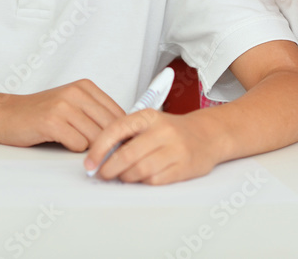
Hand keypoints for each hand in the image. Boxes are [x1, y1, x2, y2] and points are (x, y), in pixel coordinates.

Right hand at [0, 80, 124, 151]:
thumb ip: (96, 115)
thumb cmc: (39, 113)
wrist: (4, 114)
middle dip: (107, 144)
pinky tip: (59, 142)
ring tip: (72, 144)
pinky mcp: (52, 121)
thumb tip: (124, 136)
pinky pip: (78, 144)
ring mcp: (64, 106)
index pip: (119, 114)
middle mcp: (76, 93)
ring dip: (88, 148)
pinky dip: (72, 149)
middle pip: (110, 127)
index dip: (120, 134)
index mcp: (85, 87)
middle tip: (99, 154)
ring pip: (96, 137)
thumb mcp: (72, 105)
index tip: (117, 145)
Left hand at [84, 110, 217, 184]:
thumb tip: (100, 156)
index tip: (90, 163)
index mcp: (148, 116)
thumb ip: (126, 135)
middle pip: (126, 154)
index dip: (99, 149)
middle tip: (102, 174)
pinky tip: (142, 178)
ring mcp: (175, 149)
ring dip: (126, 177)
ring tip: (122, 176)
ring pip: (140, 170)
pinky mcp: (184, 167)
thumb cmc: (171, 131)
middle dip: (109, 168)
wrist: (207, 135)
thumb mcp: (149, 123)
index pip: (116, 130)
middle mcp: (162, 130)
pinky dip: (143, 182)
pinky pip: (155, 180)